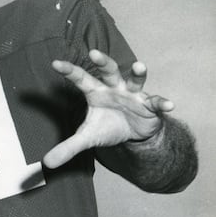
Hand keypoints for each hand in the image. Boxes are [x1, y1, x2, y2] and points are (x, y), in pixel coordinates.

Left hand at [43, 49, 173, 168]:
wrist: (133, 134)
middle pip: (108, 71)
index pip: (80, 79)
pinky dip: (162, 103)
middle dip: (103, 62)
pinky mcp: (149, 106)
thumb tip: (47, 163)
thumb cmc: (107, 127)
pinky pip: (156, 102)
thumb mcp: (87, 137)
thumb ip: (67, 148)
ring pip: (135, 80)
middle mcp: (114, 88)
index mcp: (95, 92)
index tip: (55, 63)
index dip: (69, 71)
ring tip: (139, 66)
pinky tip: (169, 105)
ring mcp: (133, 95)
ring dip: (138, 73)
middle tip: (94, 53)